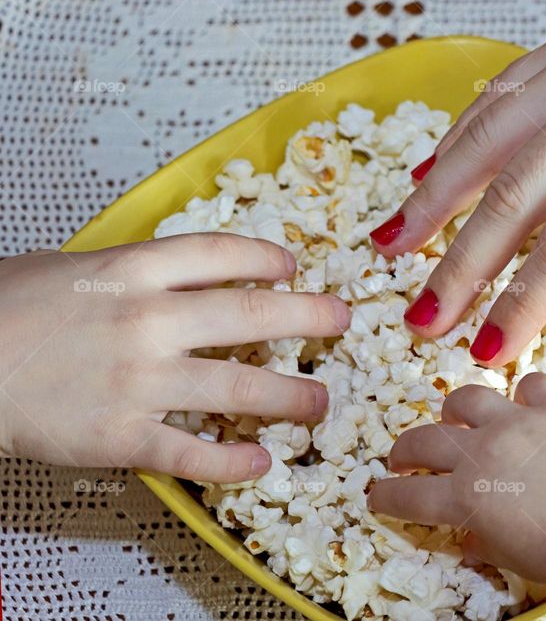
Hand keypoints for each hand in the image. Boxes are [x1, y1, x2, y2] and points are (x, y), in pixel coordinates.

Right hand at [0, 233, 349, 481]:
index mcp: (130, 270)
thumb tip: (178, 273)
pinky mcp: (119, 435)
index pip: (219, 254)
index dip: (265, 258)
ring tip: (320, 403)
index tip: (293, 267)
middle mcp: (146, 319)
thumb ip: (129, 272)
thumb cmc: (1, 312)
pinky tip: (261, 463)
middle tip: (340, 322)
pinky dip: (231, 461)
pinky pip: (191, 452)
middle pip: (249, 314)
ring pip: (237, 385)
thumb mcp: (67, 269)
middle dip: (307, 317)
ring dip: (291, 396)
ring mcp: (138, 379)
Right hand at [367, 373, 545, 592]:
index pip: (406, 497)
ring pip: (466, 398)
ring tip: (461, 420)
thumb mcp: (512, 558)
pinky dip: (524, 396)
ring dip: (456, 412)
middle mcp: (482, 452)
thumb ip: (481, 541)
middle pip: (423, 440)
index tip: (378, 496)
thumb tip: (467, 536)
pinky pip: (529, 384)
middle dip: (405, 451)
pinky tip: (530, 407)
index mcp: (466, 497)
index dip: (385, 497)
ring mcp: (519, 423)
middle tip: (405, 458)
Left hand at [368, 373, 545, 620]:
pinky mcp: (467, 501)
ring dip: (405, 451)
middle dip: (445, 418)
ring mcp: (486, 457)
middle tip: (434, 436)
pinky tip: (384, 505)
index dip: (509, 401)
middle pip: (461, 401)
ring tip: (392, 468)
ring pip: (426, 439)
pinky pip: (416, 498)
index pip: (524, 384)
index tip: (503, 414)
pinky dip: (398, 502)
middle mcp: (513, 422)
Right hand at [371, 0, 545, 366]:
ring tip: (391, 246)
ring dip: (433, 201)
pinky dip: (457, 138)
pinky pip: (498, 95)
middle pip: (510, 200)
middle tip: (422, 317)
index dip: (521, 305)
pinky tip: (428, 174)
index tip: (489, 349)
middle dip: (459, 268)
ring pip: (486, 142)